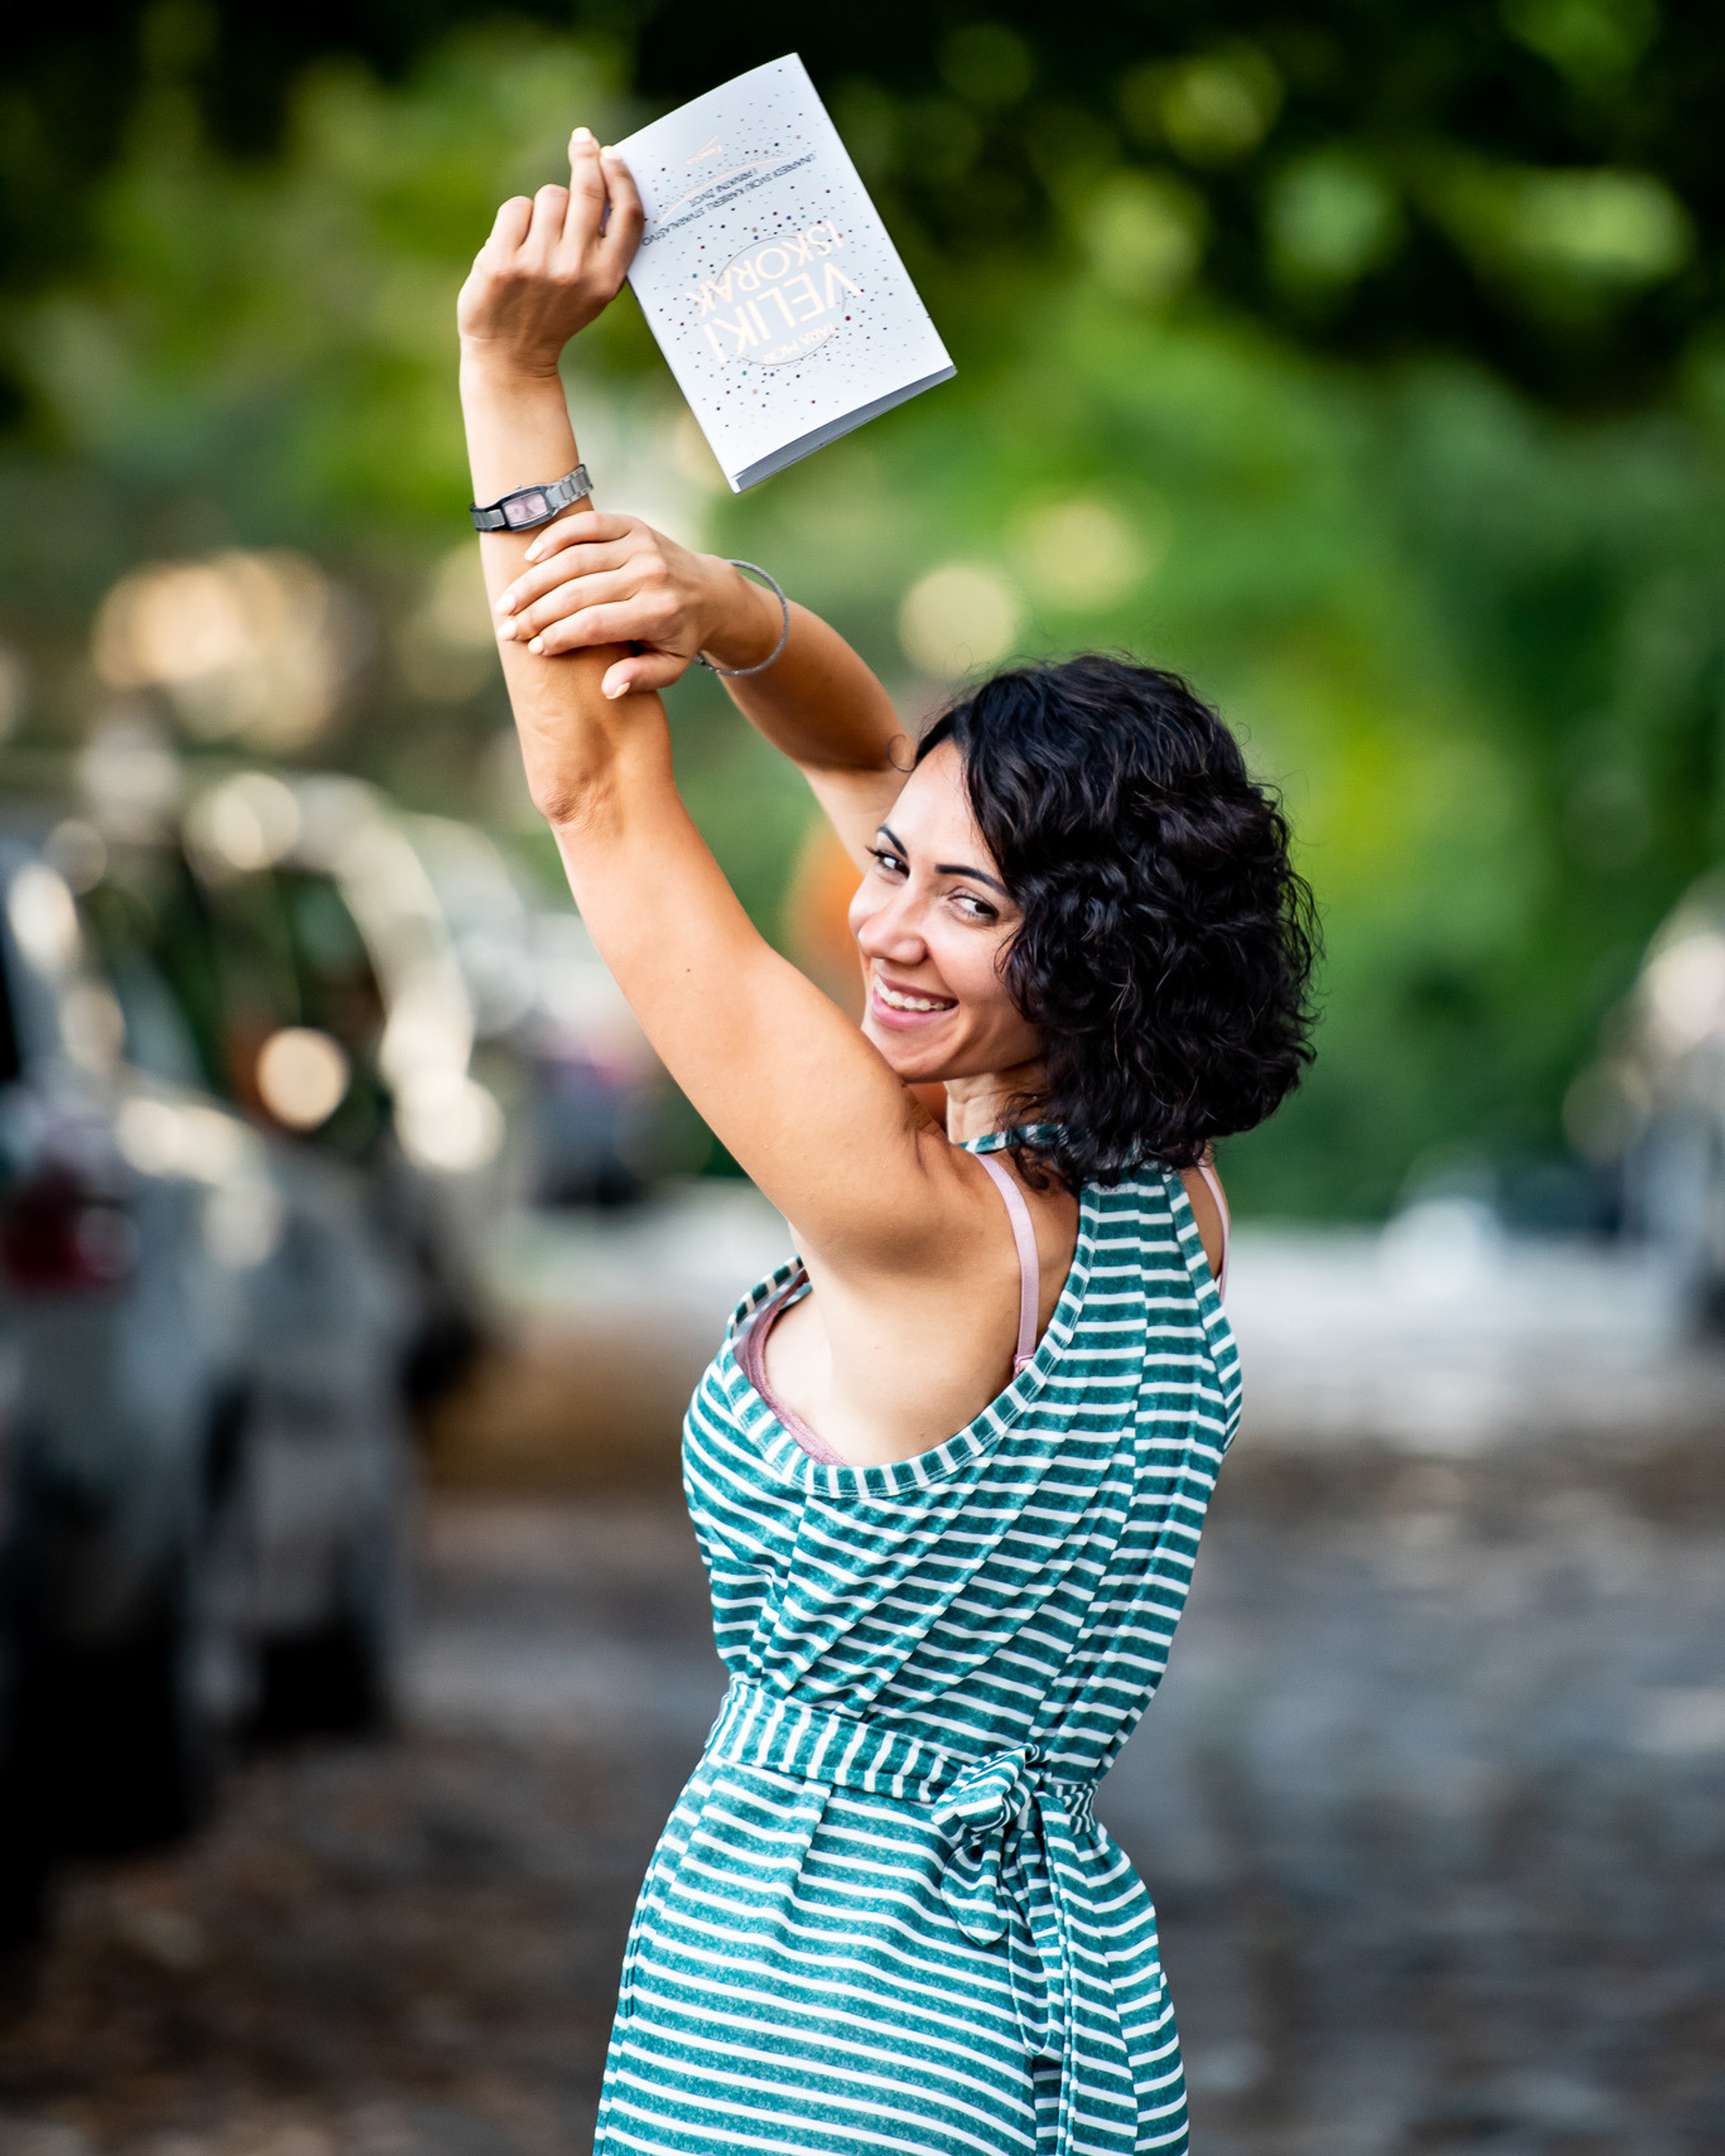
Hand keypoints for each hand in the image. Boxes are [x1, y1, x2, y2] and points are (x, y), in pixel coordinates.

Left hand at [457, 128, 642, 376]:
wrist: (512, 357)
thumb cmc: (555, 313)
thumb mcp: (593, 289)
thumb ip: (602, 245)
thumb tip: (606, 177)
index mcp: (606, 277)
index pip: (627, 213)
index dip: (621, 176)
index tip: (610, 154)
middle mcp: (576, 269)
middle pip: (587, 190)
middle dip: (586, 157)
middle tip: (582, 141)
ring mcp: (537, 264)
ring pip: (549, 196)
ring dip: (544, 206)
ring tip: (538, 239)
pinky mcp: (501, 261)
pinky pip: (516, 208)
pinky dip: (515, 219)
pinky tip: (514, 245)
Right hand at [491, 513, 782, 698]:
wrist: (711, 592)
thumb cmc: (681, 636)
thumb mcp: (671, 667)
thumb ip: (641, 678)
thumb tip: (608, 689)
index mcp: (658, 612)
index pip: (595, 625)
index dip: (559, 636)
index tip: (534, 648)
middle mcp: (649, 575)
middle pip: (578, 592)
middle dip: (536, 612)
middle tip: (508, 628)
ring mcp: (640, 545)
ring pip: (575, 559)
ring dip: (535, 580)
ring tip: (508, 601)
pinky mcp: (632, 525)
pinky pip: (587, 524)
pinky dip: (555, 538)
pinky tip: (531, 559)